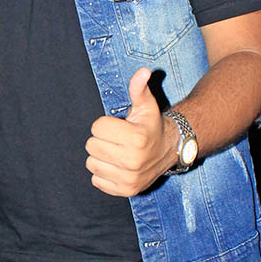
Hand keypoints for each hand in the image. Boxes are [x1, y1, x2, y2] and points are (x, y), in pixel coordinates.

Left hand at [85, 67, 174, 195]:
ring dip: (101, 157)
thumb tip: (143, 71)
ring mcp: (129, 178)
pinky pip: (96, 180)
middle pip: (91, 146)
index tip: (120, 126)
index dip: (105, 124)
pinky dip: (103, 172)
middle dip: (101, 140)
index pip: (96, 127)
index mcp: (137, 138)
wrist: (169, 151)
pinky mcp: (125, 191)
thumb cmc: (151, 125)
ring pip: (91, 163)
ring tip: (117, 153)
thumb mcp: (146, 105)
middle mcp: (133, 161)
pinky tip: (118, 166)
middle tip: (118, 140)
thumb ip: (139, 88)